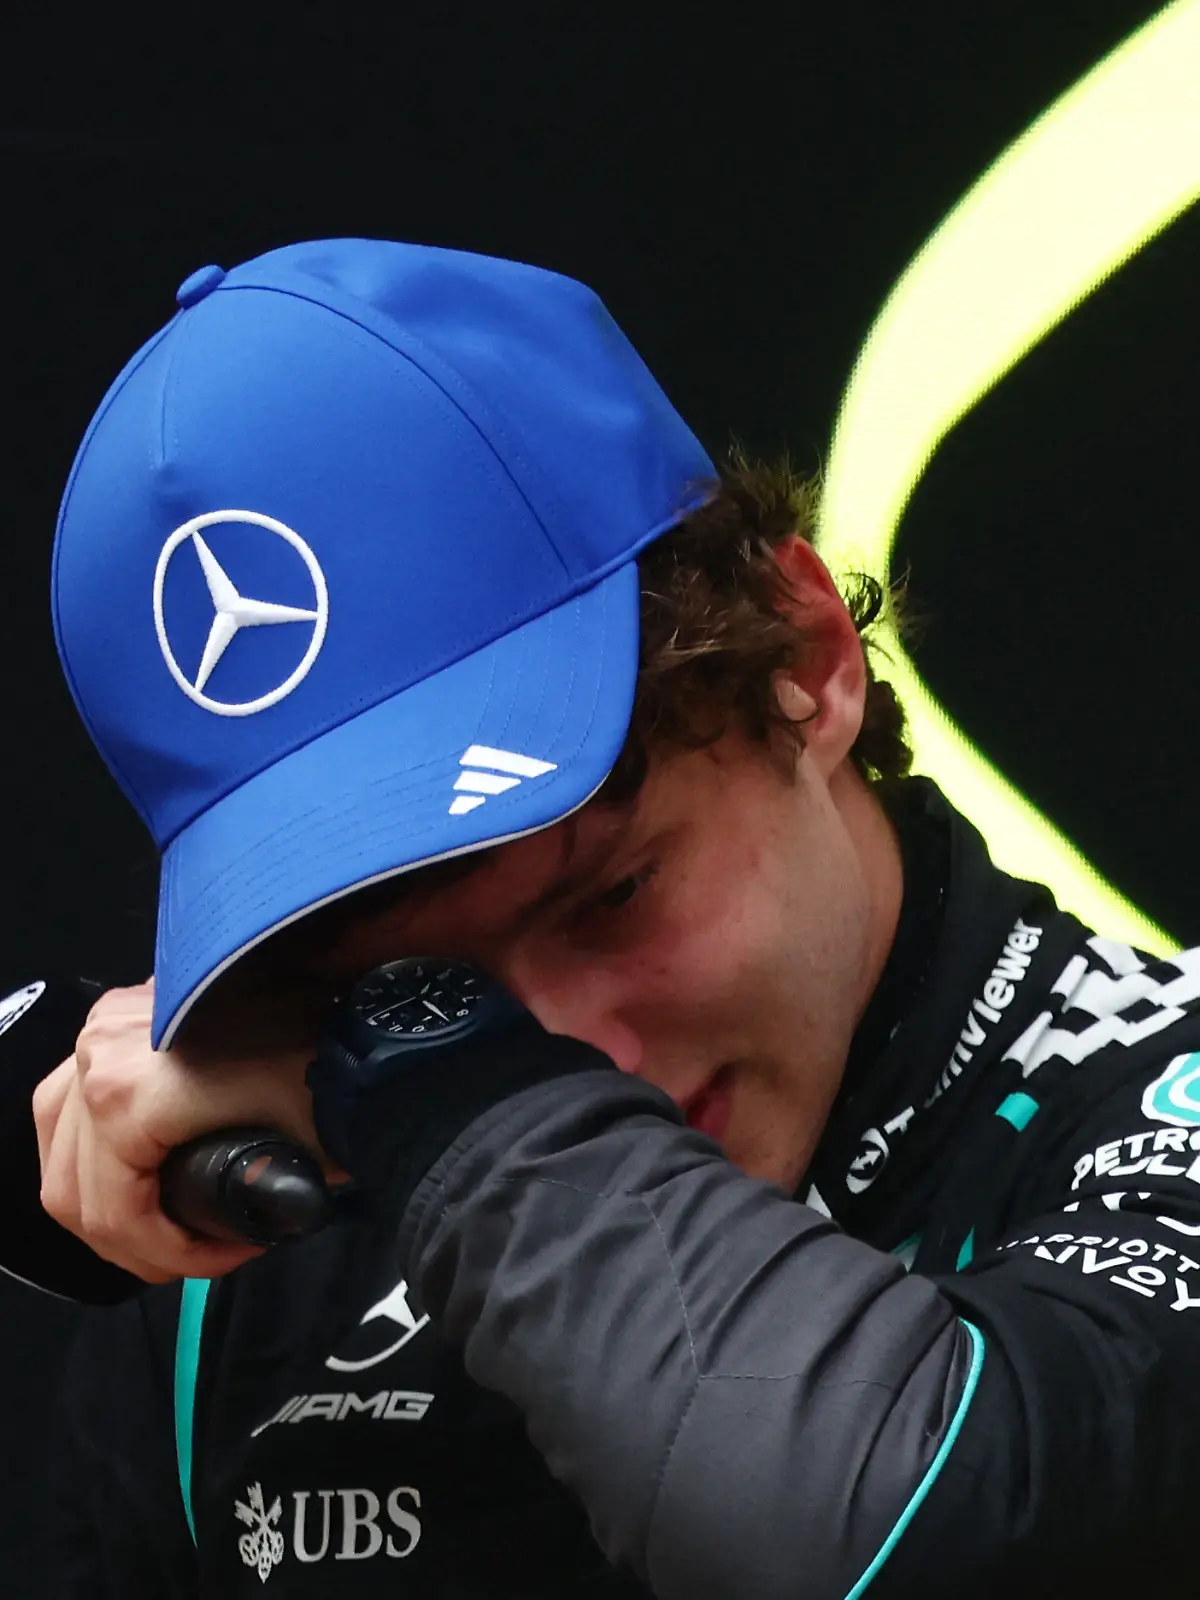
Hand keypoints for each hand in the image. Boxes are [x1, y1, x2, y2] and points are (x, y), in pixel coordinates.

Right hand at [33, 978, 345, 1284]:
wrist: (340, 962)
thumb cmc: (323, 1039)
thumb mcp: (310, 1136)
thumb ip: (279, 1199)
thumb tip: (268, 1232)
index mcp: (126, 1093)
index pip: (113, 1214)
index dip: (169, 1257)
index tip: (232, 1252)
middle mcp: (95, 1056)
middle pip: (72, 1190)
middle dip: (135, 1242)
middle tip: (201, 1251)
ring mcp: (99, 1029)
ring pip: (58, 1150)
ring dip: (103, 1201)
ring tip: (170, 1222)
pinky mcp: (113, 1015)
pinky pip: (66, 1101)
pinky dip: (91, 1151)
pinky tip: (139, 1171)